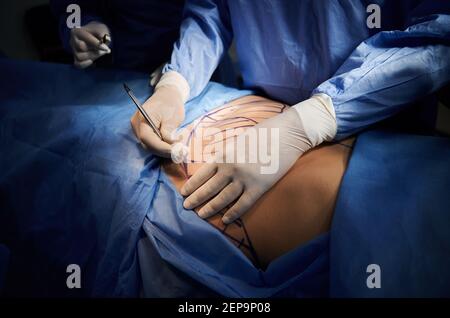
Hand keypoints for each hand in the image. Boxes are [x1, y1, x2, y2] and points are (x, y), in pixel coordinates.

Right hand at [70, 22, 110, 68]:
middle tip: (105, 50)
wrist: (95, 37)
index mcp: (77, 31)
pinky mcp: (76, 58)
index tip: (106, 48)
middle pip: (82, 48)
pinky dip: (84, 64)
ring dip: (93, 56)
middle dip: (95, 50)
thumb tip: (104, 38)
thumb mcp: (102, 29)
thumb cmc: (98, 32)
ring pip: (80, 57)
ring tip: (101, 53)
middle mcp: (72, 40)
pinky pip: (77, 64)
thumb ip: (102, 33)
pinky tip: (91, 61)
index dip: (97, 44)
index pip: (86, 38)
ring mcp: (73, 50)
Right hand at [130, 71, 189, 156]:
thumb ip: (168, 132)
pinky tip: (171, 146)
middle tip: (178, 153)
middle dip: (163, 150)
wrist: (167, 95)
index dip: (161, 147)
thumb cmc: (170, 103)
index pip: (148, 138)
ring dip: (163, 150)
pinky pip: (151, 143)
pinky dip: (161, 146)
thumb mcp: (172, 117)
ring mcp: (138, 129)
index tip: (174, 151)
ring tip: (177, 149)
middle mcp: (136, 125)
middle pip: (147, 144)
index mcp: (142, 118)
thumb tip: (170, 146)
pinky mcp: (144, 132)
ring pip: (149, 145)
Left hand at [181, 94, 336, 223]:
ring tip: (201, 215)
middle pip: (209, 188)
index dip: (192, 184)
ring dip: (210, 208)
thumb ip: (227, 154)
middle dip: (196, 199)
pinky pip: (242, 204)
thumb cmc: (264, 133)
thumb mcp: (238, 140)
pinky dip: (233, 213)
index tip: (184, 192)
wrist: (288, 133)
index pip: (202, 173)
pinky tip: (225, 221)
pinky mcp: (259, 187)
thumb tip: (216, 165)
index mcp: (224, 155)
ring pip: (222, 198)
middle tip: (186, 207)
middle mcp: (231, 168)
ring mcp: (244, 179)